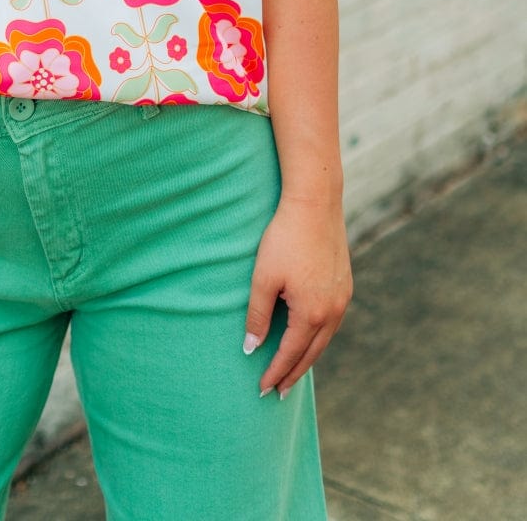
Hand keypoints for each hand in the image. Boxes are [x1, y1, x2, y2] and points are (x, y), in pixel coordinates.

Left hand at [244, 194, 352, 397]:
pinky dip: (318, 336)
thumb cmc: (284, 238)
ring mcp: (343, 298)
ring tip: (292, 371)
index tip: (262, 389)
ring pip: (324, 339)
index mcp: (312, 313)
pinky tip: (308, 336)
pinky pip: (331, 321)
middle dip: (293, 373)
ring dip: (307, 356)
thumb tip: (250, 348)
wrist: (315, 203)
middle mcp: (333, 311)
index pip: (290, 353)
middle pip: (311, 353)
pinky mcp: (345, 284)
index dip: (275, 372)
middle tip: (279, 392)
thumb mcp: (263, 277)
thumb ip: (257, 315)